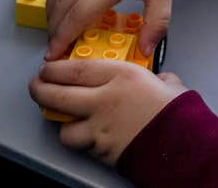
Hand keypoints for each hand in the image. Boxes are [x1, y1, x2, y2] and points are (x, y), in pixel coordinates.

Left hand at [29, 59, 187, 165]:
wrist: (181, 144)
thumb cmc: (178, 111)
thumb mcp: (167, 82)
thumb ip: (155, 78)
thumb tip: (158, 80)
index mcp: (122, 75)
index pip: (76, 69)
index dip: (56, 68)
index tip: (48, 66)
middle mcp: (105, 99)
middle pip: (59, 94)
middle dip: (41, 89)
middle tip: (36, 86)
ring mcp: (99, 128)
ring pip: (64, 126)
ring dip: (59, 121)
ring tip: (62, 116)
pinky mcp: (100, 151)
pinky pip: (80, 145)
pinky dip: (79, 139)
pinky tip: (84, 134)